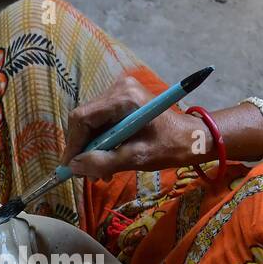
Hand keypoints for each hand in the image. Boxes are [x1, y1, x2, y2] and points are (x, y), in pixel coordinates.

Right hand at [63, 73, 206, 178]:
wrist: (193, 137)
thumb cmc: (171, 147)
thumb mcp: (137, 158)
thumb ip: (104, 162)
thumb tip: (74, 167)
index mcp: (123, 98)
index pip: (82, 118)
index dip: (73, 144)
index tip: (69, 168)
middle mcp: (118, 88)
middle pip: (84, 119)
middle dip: (83, 148)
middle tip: (87, 174)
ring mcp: (120, 92)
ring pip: (91, 122)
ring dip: (92, 148)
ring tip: (100, 172)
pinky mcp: (122, 100)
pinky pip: (102, 122)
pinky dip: (101, 142)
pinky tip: (108, 160)